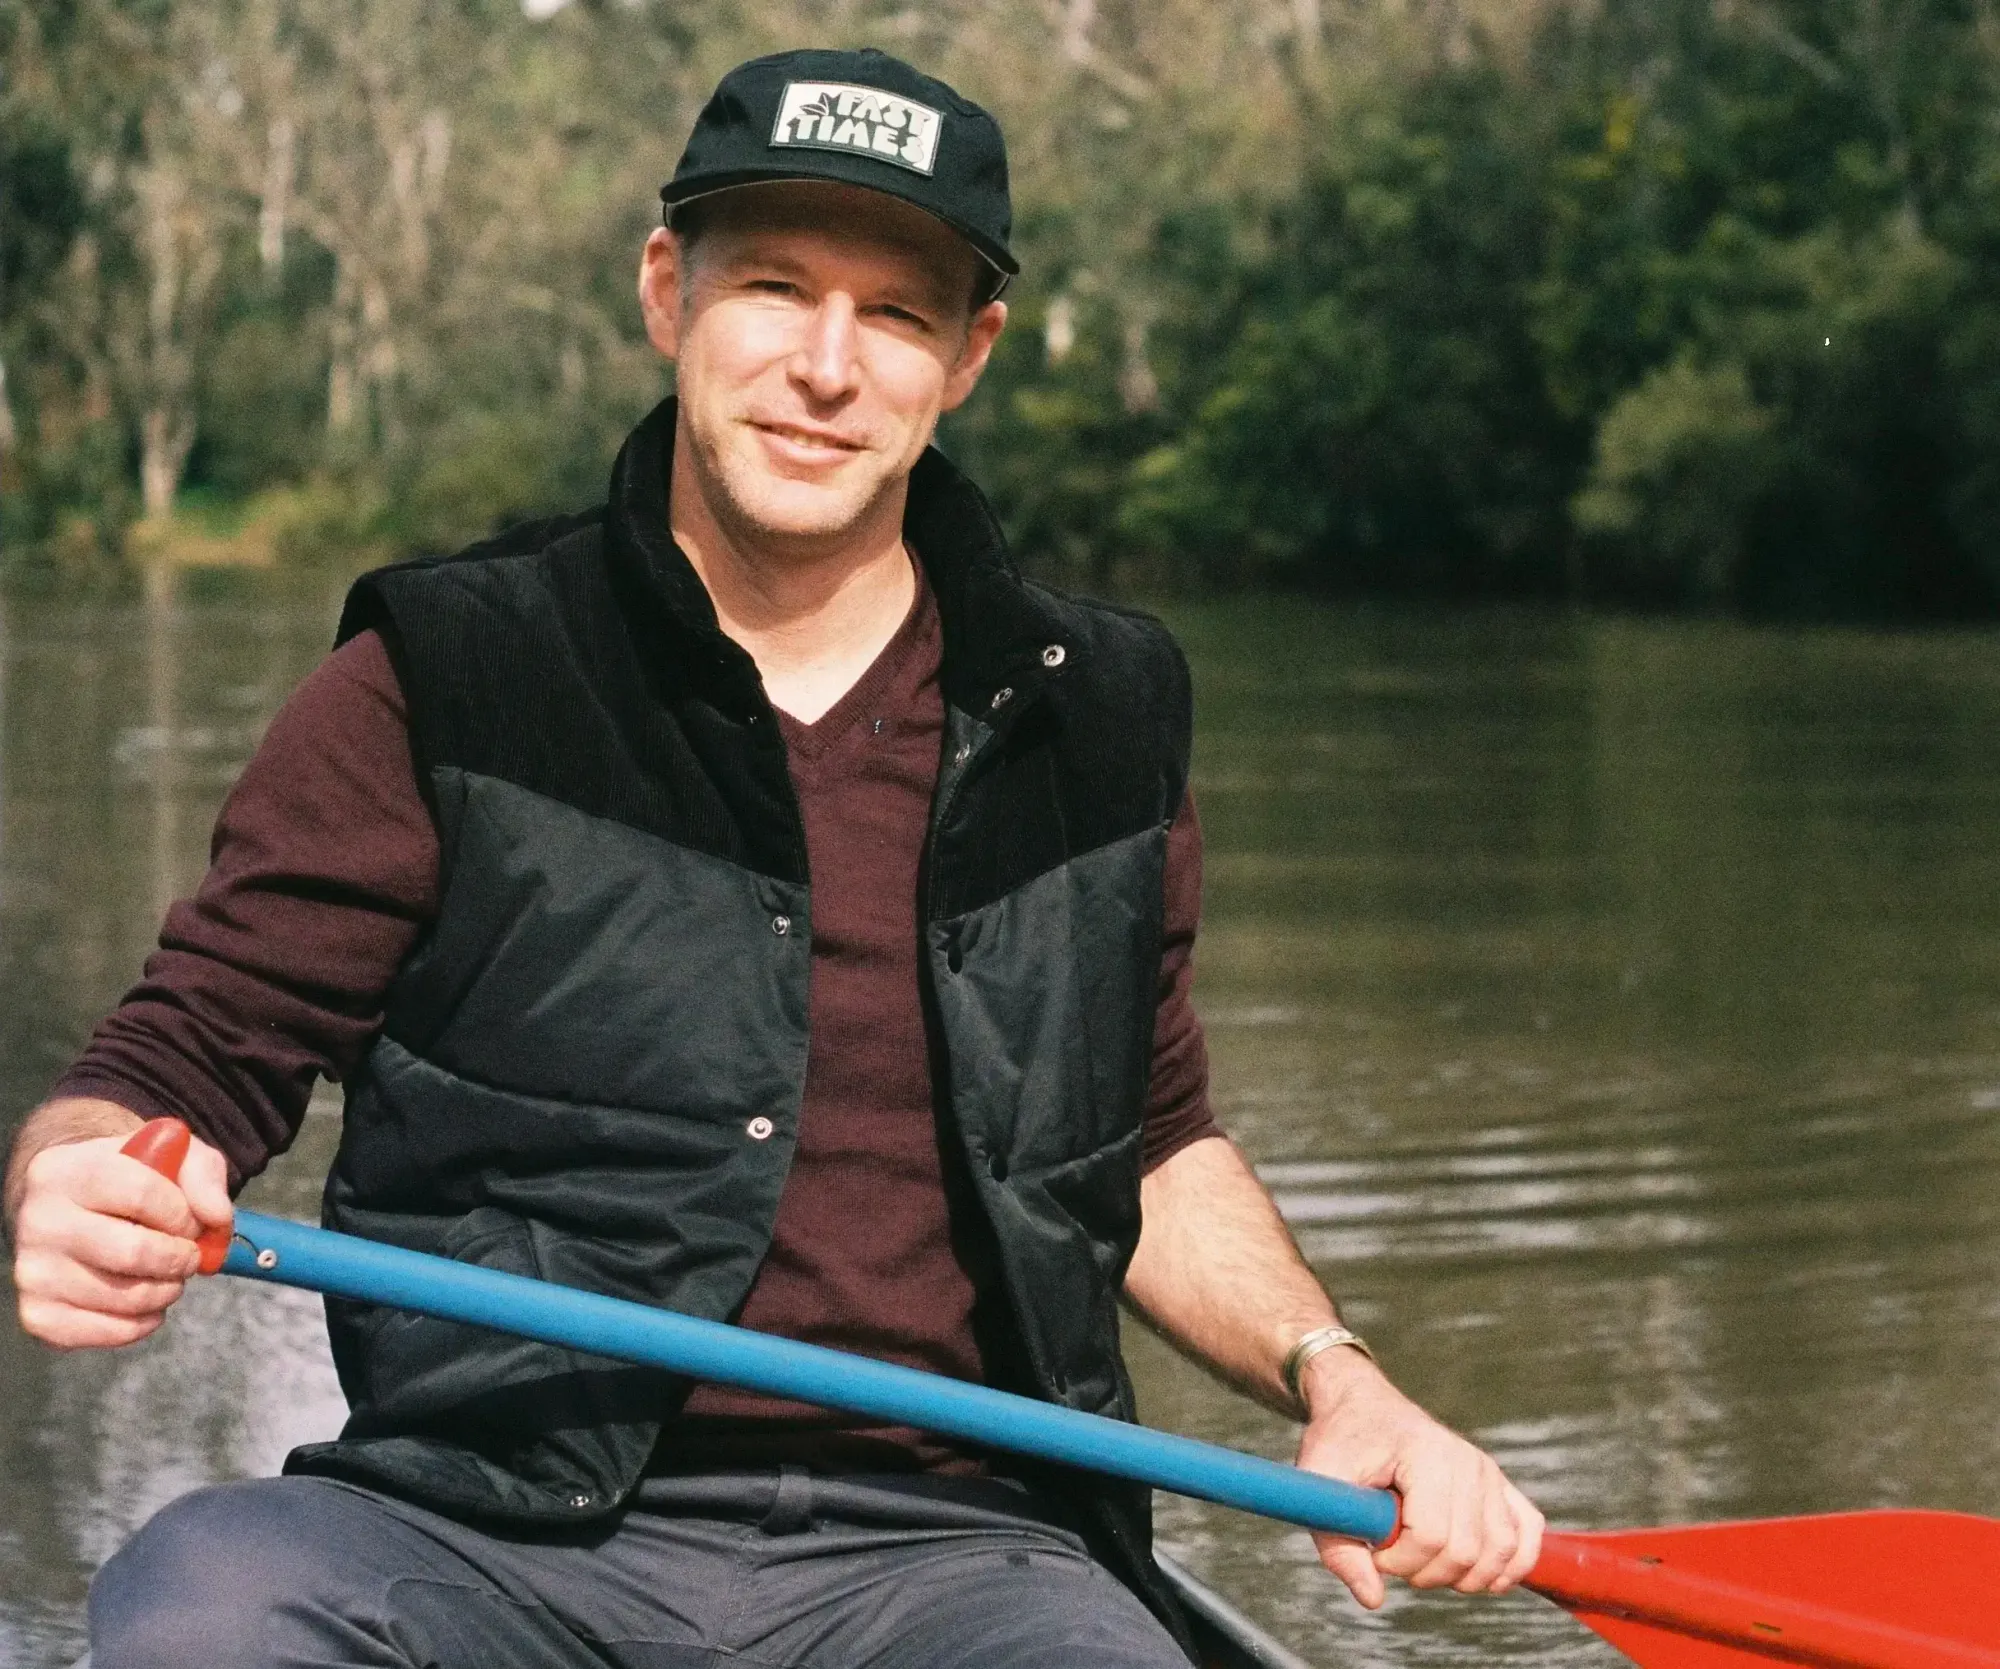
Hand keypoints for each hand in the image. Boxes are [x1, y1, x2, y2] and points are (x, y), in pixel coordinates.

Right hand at [11, 1126, 231, 1348]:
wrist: (72, 1209)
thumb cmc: (131, 1179)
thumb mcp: (172, 1156)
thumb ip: (203, 1175)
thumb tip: (216, 1218)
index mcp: (66, 1170)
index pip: (142, 1194)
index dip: (183, 1214)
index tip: (192, 1222)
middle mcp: (38, 1220)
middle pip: (133, 1252)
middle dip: (179, 1259)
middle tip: (187, 1257)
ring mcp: (32, 1272)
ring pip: (124, 1297)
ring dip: (165, 1292)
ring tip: (166, 1275)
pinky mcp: (37, 1315)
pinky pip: (106, 1333)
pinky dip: (141, 1324)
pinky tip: (146, 1303)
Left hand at [1295, 1348, 1542, 1608]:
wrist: (1361, 1406)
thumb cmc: (1338, 1442)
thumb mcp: (1321, 1482)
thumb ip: (1337, 1546)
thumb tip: (1373, 1599)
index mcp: (1424, 1451)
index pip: (1432, 1535)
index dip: (1399, 1561)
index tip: (1373, 1551)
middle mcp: (1467, 1459)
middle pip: (1467, 1551)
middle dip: (1425, 1573)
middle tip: (1395, 1557)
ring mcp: (1488, 1470)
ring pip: (1502, 1550)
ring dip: (1464, 1577)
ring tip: (1426, 1561)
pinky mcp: (1499, 1482)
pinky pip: (1529, 1532)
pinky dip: (1513, 1564)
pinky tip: (1482, 1575)